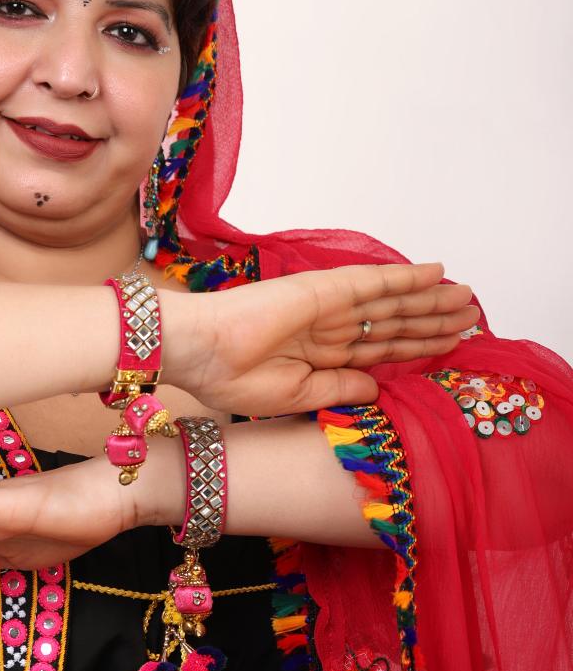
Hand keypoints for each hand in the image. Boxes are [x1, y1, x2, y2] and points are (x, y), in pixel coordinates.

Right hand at [164, 260, 478, 417]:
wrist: (197, 353)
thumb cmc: (229, 379)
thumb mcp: (294, 397)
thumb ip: (338, 388)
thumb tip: (377, 386)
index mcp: (320, 356)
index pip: (380, 349)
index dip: (417, 346)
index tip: (451, 345)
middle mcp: (330, 328)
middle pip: (393, 323)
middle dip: (433, 320)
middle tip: (473, 315)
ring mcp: (328, 306)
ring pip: (391, 302)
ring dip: (430, 299)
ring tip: (468, 297)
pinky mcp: (323, 290)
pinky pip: (372, 282)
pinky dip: (405, 276)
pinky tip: (434, 273)